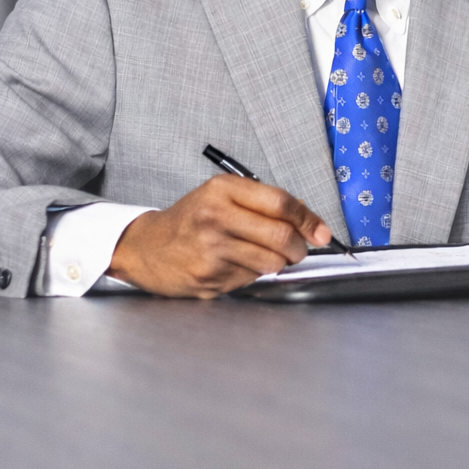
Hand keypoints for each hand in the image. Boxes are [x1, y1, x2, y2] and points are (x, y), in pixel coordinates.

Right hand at [107, 175, 332, 297]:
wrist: (146, 247)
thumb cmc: (190, 220)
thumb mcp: (222, 196)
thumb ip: (263, 203)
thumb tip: (308, 217)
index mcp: (222, 190)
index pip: (281, 203)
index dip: (309, 219)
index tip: (322, 232)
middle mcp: (215, 217)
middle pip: (281, 236)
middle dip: (299, 248)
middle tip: (299, 250)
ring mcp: (211, 249)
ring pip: (271, 262)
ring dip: (279, 264)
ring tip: (264, 256)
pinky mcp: (208, 276)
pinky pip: (251, 278)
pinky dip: (253, 274)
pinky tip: (236, 265)